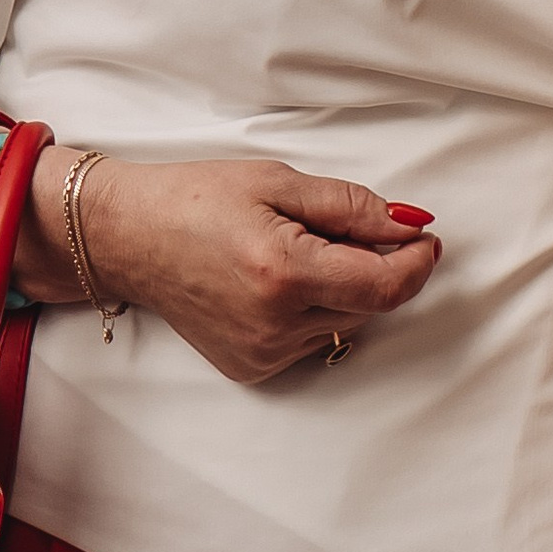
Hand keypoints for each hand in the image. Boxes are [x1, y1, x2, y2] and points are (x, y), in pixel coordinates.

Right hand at [62, 158, 439, 385]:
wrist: (130, 238)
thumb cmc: (198, 200)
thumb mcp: (279, 182)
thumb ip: (352, 207)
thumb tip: (410, 226)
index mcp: (284, 274)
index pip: (385, 286)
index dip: (416, 262)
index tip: (423, 237)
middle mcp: (275, 326)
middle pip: (369, 306)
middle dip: (374, 265)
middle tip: (337, 227)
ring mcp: (262, 354)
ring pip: (345, 324)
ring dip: (343, 289)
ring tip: (295, 250)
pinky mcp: (252, 369)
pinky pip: (313, 340)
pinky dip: (314, 310)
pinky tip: (275, 282)